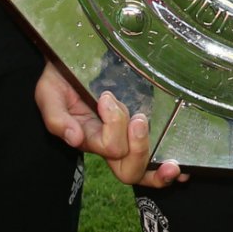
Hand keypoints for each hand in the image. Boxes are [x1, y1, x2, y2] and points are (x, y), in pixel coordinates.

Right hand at [33, 63, 183, 188]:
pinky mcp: (143, 129)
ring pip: (144, 172)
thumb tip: (74, 139)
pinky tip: (184, 168)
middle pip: (128, 171)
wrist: (70, 59)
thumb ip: (57, 118)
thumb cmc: (60, 78)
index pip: (109, 147)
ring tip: (172, 163)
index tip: (106, 96)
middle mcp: (111, 143)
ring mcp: (128, 139)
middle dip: (139, 149)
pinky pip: (156, 158)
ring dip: (158, 169)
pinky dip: (169, 169)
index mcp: (90, 137)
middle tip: (139, 120)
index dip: (114, 125)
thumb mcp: (49, 95)